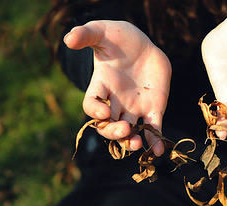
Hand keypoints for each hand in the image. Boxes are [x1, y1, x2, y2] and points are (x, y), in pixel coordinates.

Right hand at [64, 20, 170, 155]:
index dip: (95, 111)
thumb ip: (86, 35)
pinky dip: (155, 141)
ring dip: (131, 142)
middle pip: (108, 126)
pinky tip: (158, 152)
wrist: (143, 44)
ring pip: (129, 133)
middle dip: (114, 132)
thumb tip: (68, 39)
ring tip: (136, 144)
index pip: (91, 106)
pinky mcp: (153, 109)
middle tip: (124, 129)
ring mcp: (134, 108)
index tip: (103, 111)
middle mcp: (115, 103)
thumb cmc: (118, 37)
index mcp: (101, 87)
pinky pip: (153, 129)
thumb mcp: (101, 32)